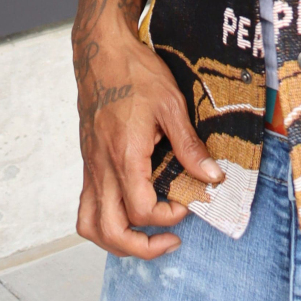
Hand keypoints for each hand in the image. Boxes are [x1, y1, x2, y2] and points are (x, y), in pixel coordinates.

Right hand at [74, 19, 223, 257]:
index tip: (188, 203)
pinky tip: (129, 210)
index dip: (168, 217)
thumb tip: (213, 176)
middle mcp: (102, 168)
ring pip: (90, 225)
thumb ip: (189, 145)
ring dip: (117, 241)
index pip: (141, 210)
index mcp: (124, 156)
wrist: (100, 52)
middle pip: (110, 232)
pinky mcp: (88, 162)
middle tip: (170, 239)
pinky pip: (87, 206)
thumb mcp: (171, 104)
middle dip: (141, 248)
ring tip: (146, 237)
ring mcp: (91, 167)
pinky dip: (105, 220)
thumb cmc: (134, 72)